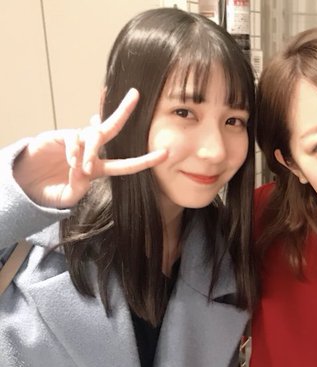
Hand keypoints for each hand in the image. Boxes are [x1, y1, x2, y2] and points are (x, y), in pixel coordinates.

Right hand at [13, 88, 167, 208]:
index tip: (165, 153)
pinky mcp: (60, 136)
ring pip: (93, 136)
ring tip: (83, 166)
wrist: (25, 184)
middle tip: (136, 94)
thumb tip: (84, 170)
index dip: (145, 161)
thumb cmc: (51, 190)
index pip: (126, 165)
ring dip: (91, 150)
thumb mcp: (68, 196)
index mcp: (98, 169)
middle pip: (112, 127)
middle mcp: (91, 151)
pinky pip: (73, 138)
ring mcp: (76, 141)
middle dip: (124, 110)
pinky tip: (69, 161)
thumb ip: (78, 187)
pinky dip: (74, 150)